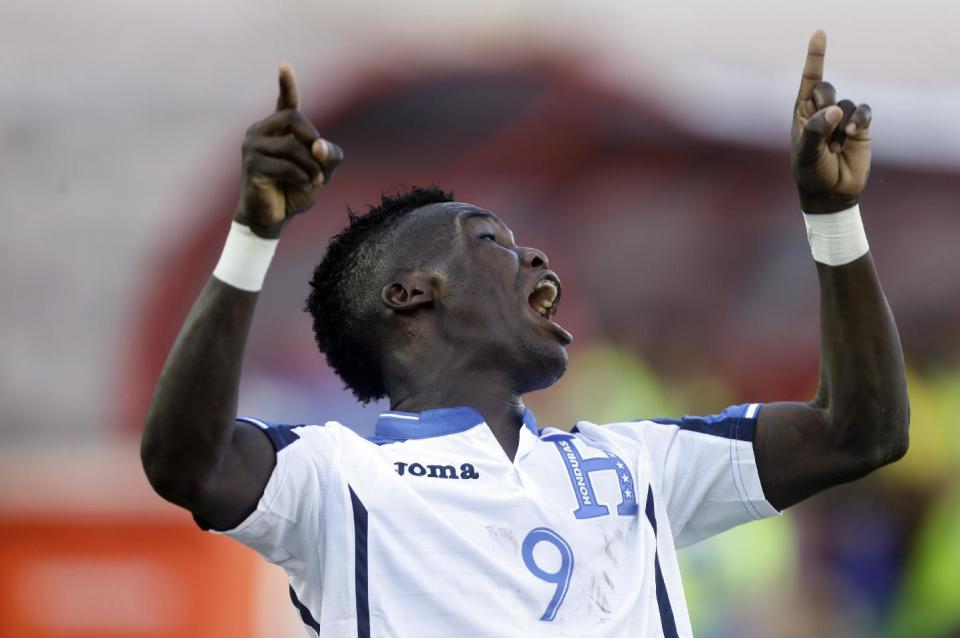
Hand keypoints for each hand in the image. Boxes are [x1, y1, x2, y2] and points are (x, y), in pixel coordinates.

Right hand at [234, 63, 343, 237]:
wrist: (273, 218)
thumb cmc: (295, 191)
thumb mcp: (322, 171)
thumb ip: (329, 155)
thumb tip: (318, 145)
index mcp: (278, 130)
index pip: (284, 102)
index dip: (286, 85)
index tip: (284, 65)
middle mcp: (261, 133)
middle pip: (293, 118)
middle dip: (312, 139)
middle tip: (320, 161)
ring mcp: (253, 147)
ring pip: (292, 146)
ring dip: (311, 166)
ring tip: (313, 180)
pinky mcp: (252, 166)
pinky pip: (287, 166)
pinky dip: (302, 177)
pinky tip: (301, 186)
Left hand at [791, 30, 871, 213]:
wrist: (831, 193)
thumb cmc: (811, 173)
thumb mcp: (806, 153)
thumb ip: (815, 130)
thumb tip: (834, 111)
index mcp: (803, 113)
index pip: (809, 81)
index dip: (815, 57)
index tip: (820, 33)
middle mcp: (822, 112)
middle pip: (827, 89)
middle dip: (825, 106)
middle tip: (823, 132)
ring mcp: (842, 118)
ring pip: (846, 104)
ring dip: (842, 124)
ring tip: (836, 146)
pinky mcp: (860, 126)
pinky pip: (864, 111)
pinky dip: (859, 120)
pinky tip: (852, 134)